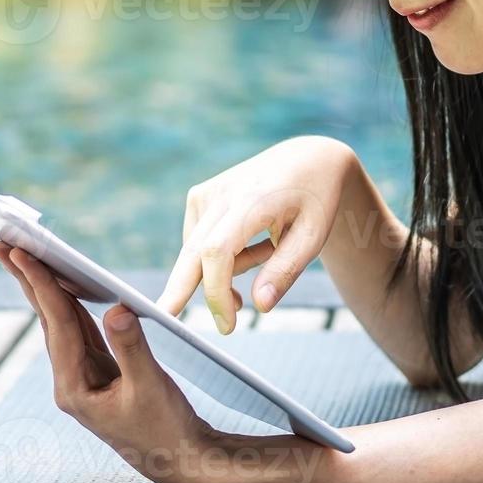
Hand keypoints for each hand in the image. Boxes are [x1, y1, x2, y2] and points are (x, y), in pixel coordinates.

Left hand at [0, 241, 227, 482]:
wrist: (179, 458)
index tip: (21, 254)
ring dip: (45, 288)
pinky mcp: (100, 372)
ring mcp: (83, 377)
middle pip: (47, 320)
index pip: (56, 325)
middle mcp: (71, 381)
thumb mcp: (150, 387)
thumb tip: (117, 308)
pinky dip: (72, 303)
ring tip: (26, 255)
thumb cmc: (165, 427)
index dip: (41, 285)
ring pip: (61, 323)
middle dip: (26, 281)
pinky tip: (67, 284)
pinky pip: (80, 330)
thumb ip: (132, 347)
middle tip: (1, 244)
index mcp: (74, 388)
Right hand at [156, 136, 356, 333]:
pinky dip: (222, 255)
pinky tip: (252, 241)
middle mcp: (222, 193)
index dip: (215, 292)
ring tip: (270, 251)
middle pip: (191, 251)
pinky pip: (200, 242)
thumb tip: (259, 306)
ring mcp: (206, 192)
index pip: (217, 252)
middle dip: (179, 291)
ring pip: (198, 253)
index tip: (227, 324)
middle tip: (167, 323)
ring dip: (227, 271)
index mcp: (252, 200)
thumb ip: (285, 271)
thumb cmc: (315, 200)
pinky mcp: (199, 195)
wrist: (308, 159)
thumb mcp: (314, 237)